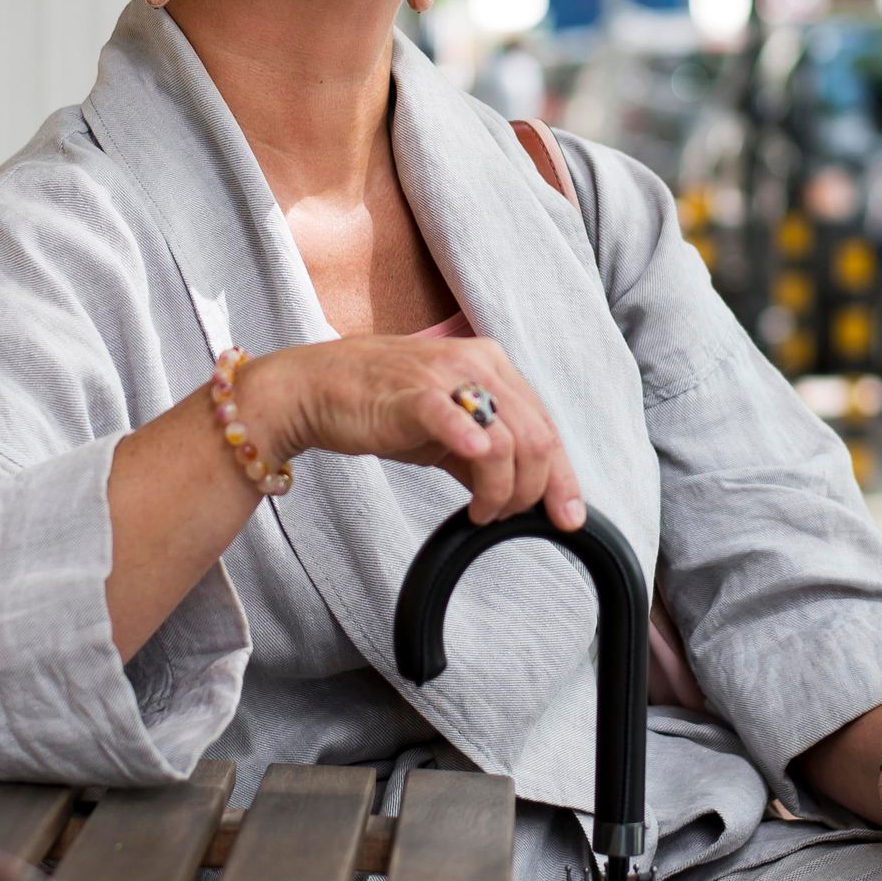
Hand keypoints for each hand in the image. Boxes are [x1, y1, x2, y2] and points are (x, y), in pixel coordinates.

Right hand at [250, 337, 586, 530]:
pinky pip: (456, 420)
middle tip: (505, 517)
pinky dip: (475, 449)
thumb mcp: (445, 428)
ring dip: (503, 491)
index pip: (545, 425)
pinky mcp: (413, 395)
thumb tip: (521, 493)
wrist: (314, 388)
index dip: (563, 477)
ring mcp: (444, 376)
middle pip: (536, 437)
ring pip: (506, 441)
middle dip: (533, 490)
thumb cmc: (378, 404)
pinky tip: (477, 483)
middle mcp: (475, 363)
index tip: (567, 517)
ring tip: (481, 512)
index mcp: (490, 364)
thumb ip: (483, 453)